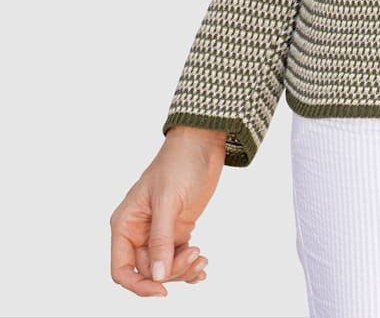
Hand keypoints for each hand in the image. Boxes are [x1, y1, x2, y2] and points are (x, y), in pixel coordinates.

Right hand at [110, 125, 227, 295]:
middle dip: (171, 272)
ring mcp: (159, 232)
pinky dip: (189, 267)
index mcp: (126, 224)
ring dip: (183, 270)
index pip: (122, 269)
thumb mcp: (168, 201)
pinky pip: (178, 259)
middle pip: (148, 272)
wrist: (202, 143)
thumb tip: (157, 276)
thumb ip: (161, 240)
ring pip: (164, 269)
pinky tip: (202, 268)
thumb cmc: (178, 163)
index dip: (139, 285)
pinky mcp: (177, 229)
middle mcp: (139, 232)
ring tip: (202, 257)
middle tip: (195, 254)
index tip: (162, 291)